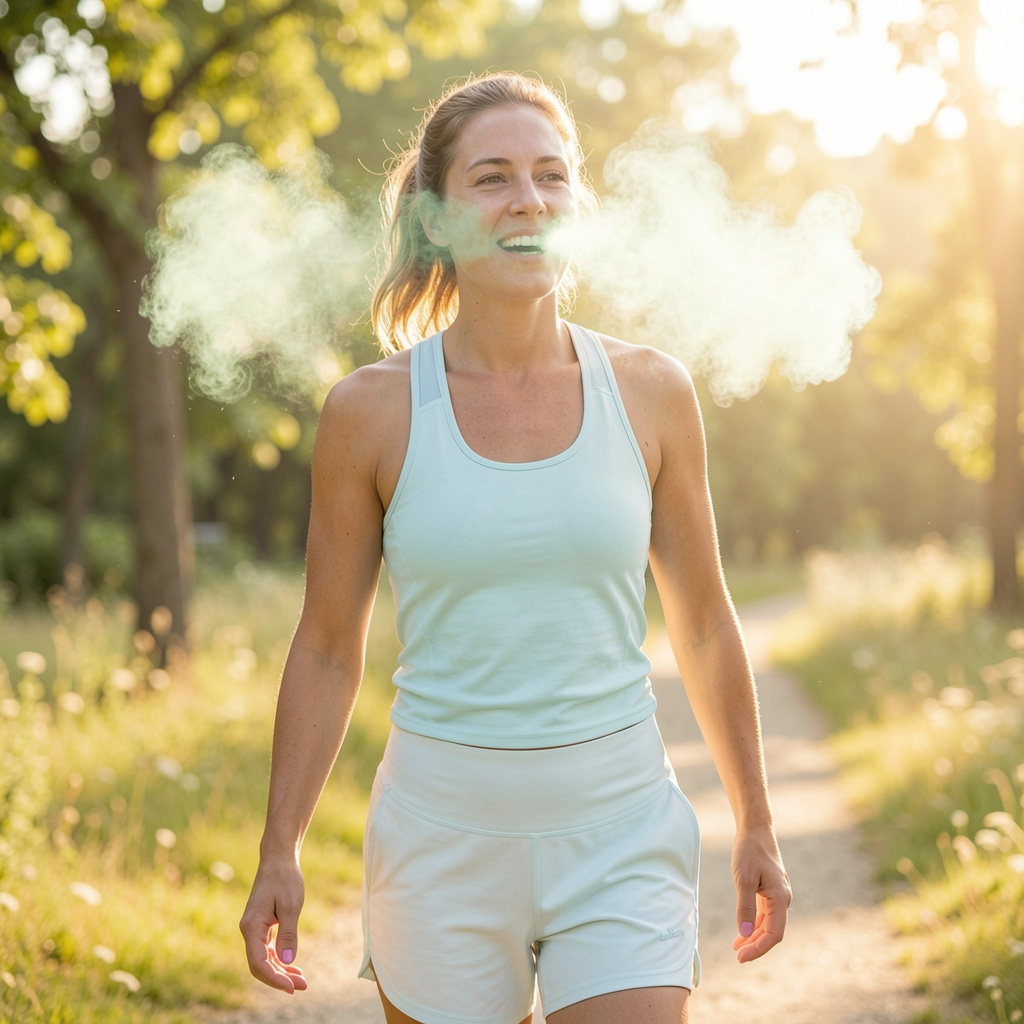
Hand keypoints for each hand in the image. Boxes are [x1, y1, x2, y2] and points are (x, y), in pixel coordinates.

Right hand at [239, 855, 308, 992]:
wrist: (278, 859)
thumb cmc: (285, 879)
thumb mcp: (292, 905)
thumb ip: (288, 934)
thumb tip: (286, 961)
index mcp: (252, 926)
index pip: (259, 962)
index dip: (274, 978)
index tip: (292, 987)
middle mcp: (249, 930)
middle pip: (260, 965)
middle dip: (279, 979)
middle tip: (302, 986)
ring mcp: (254, 929)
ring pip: (264, 959)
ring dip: (281, 971)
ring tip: (301, 980)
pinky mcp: (262, 926)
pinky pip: (267, 950)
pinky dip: (279, 960)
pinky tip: (293, 966)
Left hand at [730, 824, 790, 962]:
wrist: (755, 829)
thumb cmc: (749, 851)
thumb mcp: (744, 879)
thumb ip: (744, 907)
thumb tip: (744, 933)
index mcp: (781, 898)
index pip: (774, 934)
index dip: (759, 948)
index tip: (742, 957)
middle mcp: (783, 899)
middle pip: (771, 932)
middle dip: (755, 945)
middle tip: (737, 956)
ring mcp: (777, 895)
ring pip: (767, 924)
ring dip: (753, 936)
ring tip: (737, 948)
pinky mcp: (770, 890)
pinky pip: (764, 914)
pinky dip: (753, 924)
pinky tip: (742, 931)